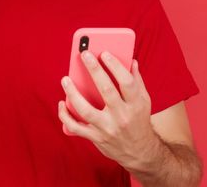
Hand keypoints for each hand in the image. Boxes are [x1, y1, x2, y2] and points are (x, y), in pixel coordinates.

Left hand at [58, 50, 156, 168]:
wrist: (140, 152)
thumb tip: (130, 60)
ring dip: (73, 93)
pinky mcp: (96, 137)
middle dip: (94, 70)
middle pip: (107, 91)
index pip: (127, 82)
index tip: (104, 53)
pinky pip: (76, 127)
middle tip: (84, 54)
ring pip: (86, 110)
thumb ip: (136, 80)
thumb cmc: (139, 120)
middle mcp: (122, 116)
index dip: (115, 66)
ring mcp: (107, 128)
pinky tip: (62, 102)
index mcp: (136, 104)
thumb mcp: (144, 100)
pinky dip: (65, 116)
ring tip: (65, 79)